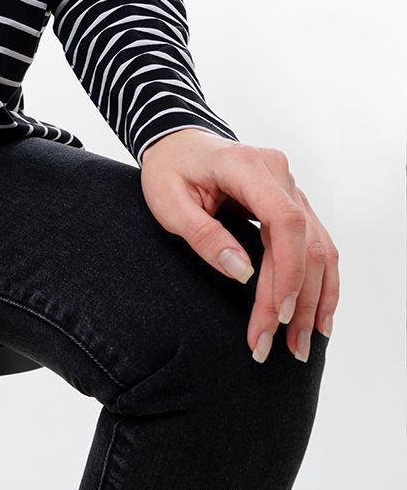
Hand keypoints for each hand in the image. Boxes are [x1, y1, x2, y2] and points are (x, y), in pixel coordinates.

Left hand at [138, 128, 338, 364]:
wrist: (175, 142)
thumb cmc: (169, 169)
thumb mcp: (169, 202)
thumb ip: (203, 235)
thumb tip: (242, 273)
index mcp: (247, 166)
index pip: (286, 221)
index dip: (288, 271)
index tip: (278, 313)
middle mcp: (278, 173)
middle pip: (305, 242)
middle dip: (297, 300)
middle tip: (282, 347)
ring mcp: (290, 187)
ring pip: (318, 249)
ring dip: (314, 300)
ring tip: (300, 345)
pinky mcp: (292, 202)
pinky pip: (316, 245)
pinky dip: (320, 283)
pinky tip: (317, 317)